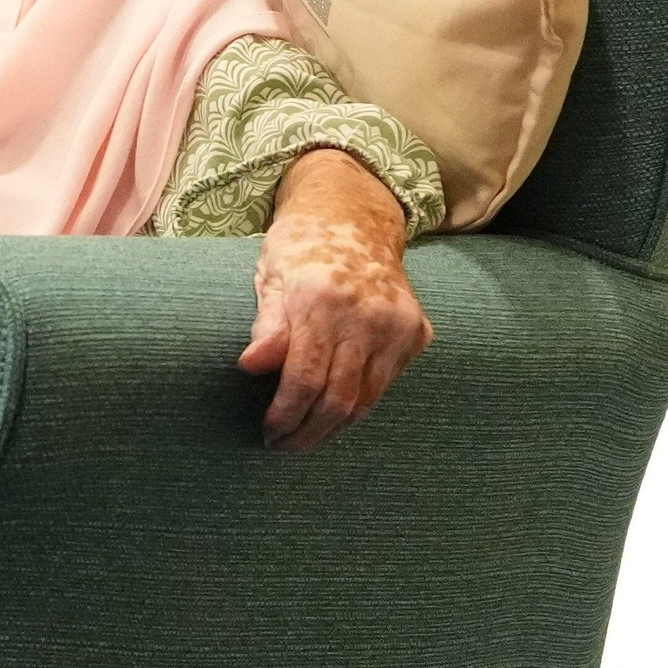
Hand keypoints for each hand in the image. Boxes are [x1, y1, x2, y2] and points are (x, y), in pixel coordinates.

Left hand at [240, 147, 431, 450]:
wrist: (355, 221)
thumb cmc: (300, 251)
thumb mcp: (271, 278)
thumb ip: (266, 325)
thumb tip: (250, 366)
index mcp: (323, 299)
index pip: (303, 379)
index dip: (284, 415)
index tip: (267, 434)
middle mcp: (367, 314)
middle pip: (337, 399)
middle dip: (307, 432)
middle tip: (283, 446)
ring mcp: (398, 325)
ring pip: (365, 400)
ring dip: (333, 428)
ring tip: (305, 437)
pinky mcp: (417, 333)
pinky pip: (384, 386)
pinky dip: (358, 406)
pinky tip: (334, 414)